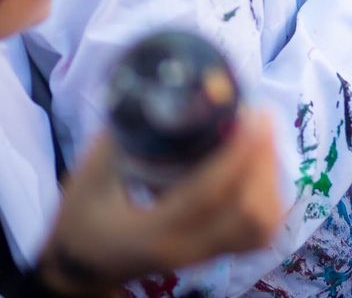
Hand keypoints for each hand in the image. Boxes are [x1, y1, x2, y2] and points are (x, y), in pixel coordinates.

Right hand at [35, 110, 282, 295]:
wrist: (82, 266)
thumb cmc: (83, 219)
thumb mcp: (90, 176)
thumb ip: (122, 135)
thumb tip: (156, 85)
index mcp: (151, 232)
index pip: (205, 195)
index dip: (236, 153)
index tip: (254, 116)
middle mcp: (185, 249)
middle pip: (247, 214)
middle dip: (262, 162)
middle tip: (259, 118)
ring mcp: (205, 257)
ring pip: (261, 226)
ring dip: (269, 178)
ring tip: (260, 137)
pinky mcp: (216, 253)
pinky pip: (259, 231)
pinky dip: (269, 195)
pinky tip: (258, 164)